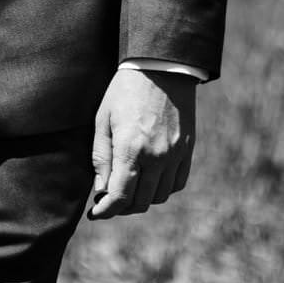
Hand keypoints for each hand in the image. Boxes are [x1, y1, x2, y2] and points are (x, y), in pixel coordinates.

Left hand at [87, 68, 195, 219]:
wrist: (161, 69)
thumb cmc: (124, 91)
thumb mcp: (102, 120)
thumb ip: (101, 157)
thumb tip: (100, 189)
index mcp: (131, 150)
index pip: (119, 197)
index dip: (105, 211)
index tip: (95, 213)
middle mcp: (157, 157)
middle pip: (140, 202)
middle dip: (121, 208)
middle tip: (107, 201)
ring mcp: (175, 155)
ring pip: (159, 197)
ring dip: (141, 200)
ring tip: (127, 190)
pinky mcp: (187, 151)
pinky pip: (176, 183)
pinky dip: (162, 189)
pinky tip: (149, 180)